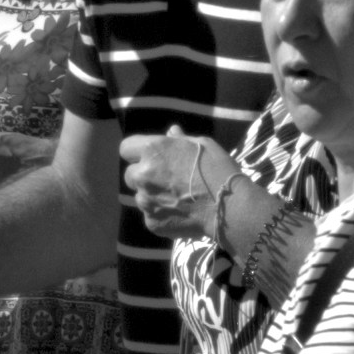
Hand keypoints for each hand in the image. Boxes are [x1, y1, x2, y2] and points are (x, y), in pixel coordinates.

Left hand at [118, 133, 239, 240]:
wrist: (227, 207)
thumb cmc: (218, 169)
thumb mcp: (202, 145)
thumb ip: (180, 140)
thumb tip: (171, 132)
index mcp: (152, 150)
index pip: (126, 148)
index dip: (136, 152)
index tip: (149, 158)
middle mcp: (142, 174)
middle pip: (130, 174)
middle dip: (143, 176)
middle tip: (165, 180)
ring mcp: (145, 200)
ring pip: (140, 196)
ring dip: (152, 196)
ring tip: (176, 198)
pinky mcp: (151, 222)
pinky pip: (150, 215)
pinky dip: (161, 214)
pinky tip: (180, 212)